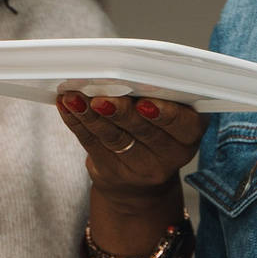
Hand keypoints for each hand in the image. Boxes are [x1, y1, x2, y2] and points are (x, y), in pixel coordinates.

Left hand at [59, 92, 202, 257]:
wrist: (141, 185)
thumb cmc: (157, 133)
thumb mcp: (171, 117)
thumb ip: (158, 96)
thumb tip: (128, 72)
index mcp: (189, 135)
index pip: (183, 125)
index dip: (165, 114)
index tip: (145, 102)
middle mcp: (169, 156)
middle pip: (144, 131)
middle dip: (120, 112)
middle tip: (102, 98)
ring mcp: (140, 170)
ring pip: (114, 138)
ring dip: (92, 115)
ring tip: (76, 97)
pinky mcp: (111, 174)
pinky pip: (92, 145)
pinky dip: (77, 123)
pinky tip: (67, 107)